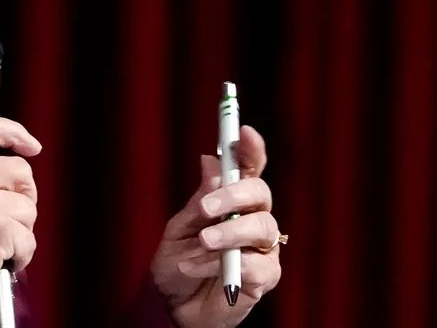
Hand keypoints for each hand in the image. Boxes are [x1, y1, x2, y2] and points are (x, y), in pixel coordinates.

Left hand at [150, 125, 282, 327]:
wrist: (172, 307)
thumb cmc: (178, 263)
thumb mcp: (179, 227)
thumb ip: (199, 199)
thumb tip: (211, 160)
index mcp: (232, 201)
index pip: (249, 168)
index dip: (250, 148)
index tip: (242, 130)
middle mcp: (252, 219)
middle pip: (260, 193)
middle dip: (234, 195)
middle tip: (207, 208)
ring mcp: (262, 248)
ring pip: (262, 228)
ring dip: (229, 233)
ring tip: (202, 243)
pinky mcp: (264, 277)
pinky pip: (256, 265)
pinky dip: (225, 265)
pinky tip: (199, 268)